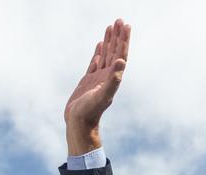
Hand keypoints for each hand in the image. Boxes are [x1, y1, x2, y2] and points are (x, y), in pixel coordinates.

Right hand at [64, 18, 130, 154]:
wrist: (79, 123)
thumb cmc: (90, 111)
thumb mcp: (102, 95)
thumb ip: (113, 80)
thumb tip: (122, 62)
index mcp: (113, 77)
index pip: (121, 54)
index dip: (124, 40)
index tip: (125, 26)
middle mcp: (108, 76)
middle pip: (115, 51)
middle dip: (117, 36)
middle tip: (119, 20)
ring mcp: (98, 78)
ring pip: (106, 55)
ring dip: (109, 42)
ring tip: (110, 27)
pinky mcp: (88, 81)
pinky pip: (95, 63)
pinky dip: (98, 53)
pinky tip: (100, 46)